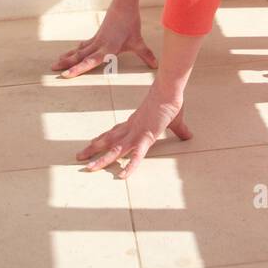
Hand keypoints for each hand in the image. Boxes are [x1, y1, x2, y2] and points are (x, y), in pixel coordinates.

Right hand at [52, 6, 157, 78]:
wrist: (124, 7)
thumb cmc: (131, 25)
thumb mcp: (138, 42)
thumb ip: (146, 55)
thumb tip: (157, 65)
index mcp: (108, 49)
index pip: (91, 62)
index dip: (79, 69)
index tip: (67, 74)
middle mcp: (99, 46)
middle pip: (80, 56)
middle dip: (67, 64)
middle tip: (54, 70)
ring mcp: (96, 41)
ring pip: (79, 51)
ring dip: (67, 57)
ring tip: (55, 64)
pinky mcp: (96, 37)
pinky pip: (83, 46)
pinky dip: (75, 51)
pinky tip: (68, 55)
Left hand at [77, 88, 191, 176]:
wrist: (169, 90)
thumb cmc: (170, 102)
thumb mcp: (174, 120)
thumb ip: (179, 130)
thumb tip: (189, 135)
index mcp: (135, 122)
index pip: (115, 131)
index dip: (103, 138)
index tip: (92, 143)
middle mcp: (131, 128)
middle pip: (108, 140)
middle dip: (93, 149)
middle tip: (78, 157)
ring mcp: (137, 133)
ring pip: (116, 150)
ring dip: (102, 159)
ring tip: (89, 169)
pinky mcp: (147, 137)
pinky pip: (137, 155)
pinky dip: (130, 166)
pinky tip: (122, 176)